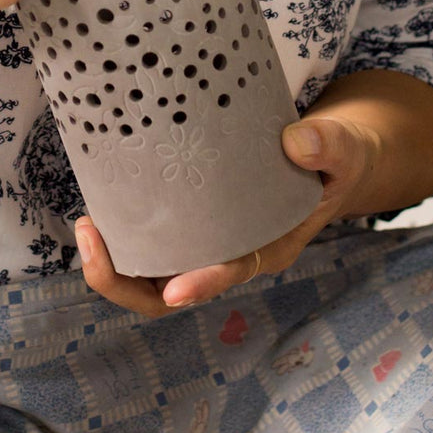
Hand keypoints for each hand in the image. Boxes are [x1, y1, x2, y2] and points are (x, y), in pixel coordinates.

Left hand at [75, 114, 379, 314]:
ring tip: (87, 222)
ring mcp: (208, 240)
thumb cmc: (339, 157)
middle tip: (91, 234)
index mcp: (271, 246)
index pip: (233, 272)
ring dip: (115, 260)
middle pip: (172, 292)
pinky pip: (152, 238)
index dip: (202, 283)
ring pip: (152, 273)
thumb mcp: (346, 149)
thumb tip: (298, 140)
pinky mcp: (192, 219)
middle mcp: (233, 252)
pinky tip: (103, 200)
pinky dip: (123, 230)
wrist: (332, 153)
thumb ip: (328, 146)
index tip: (174, 290)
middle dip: (126, 280)